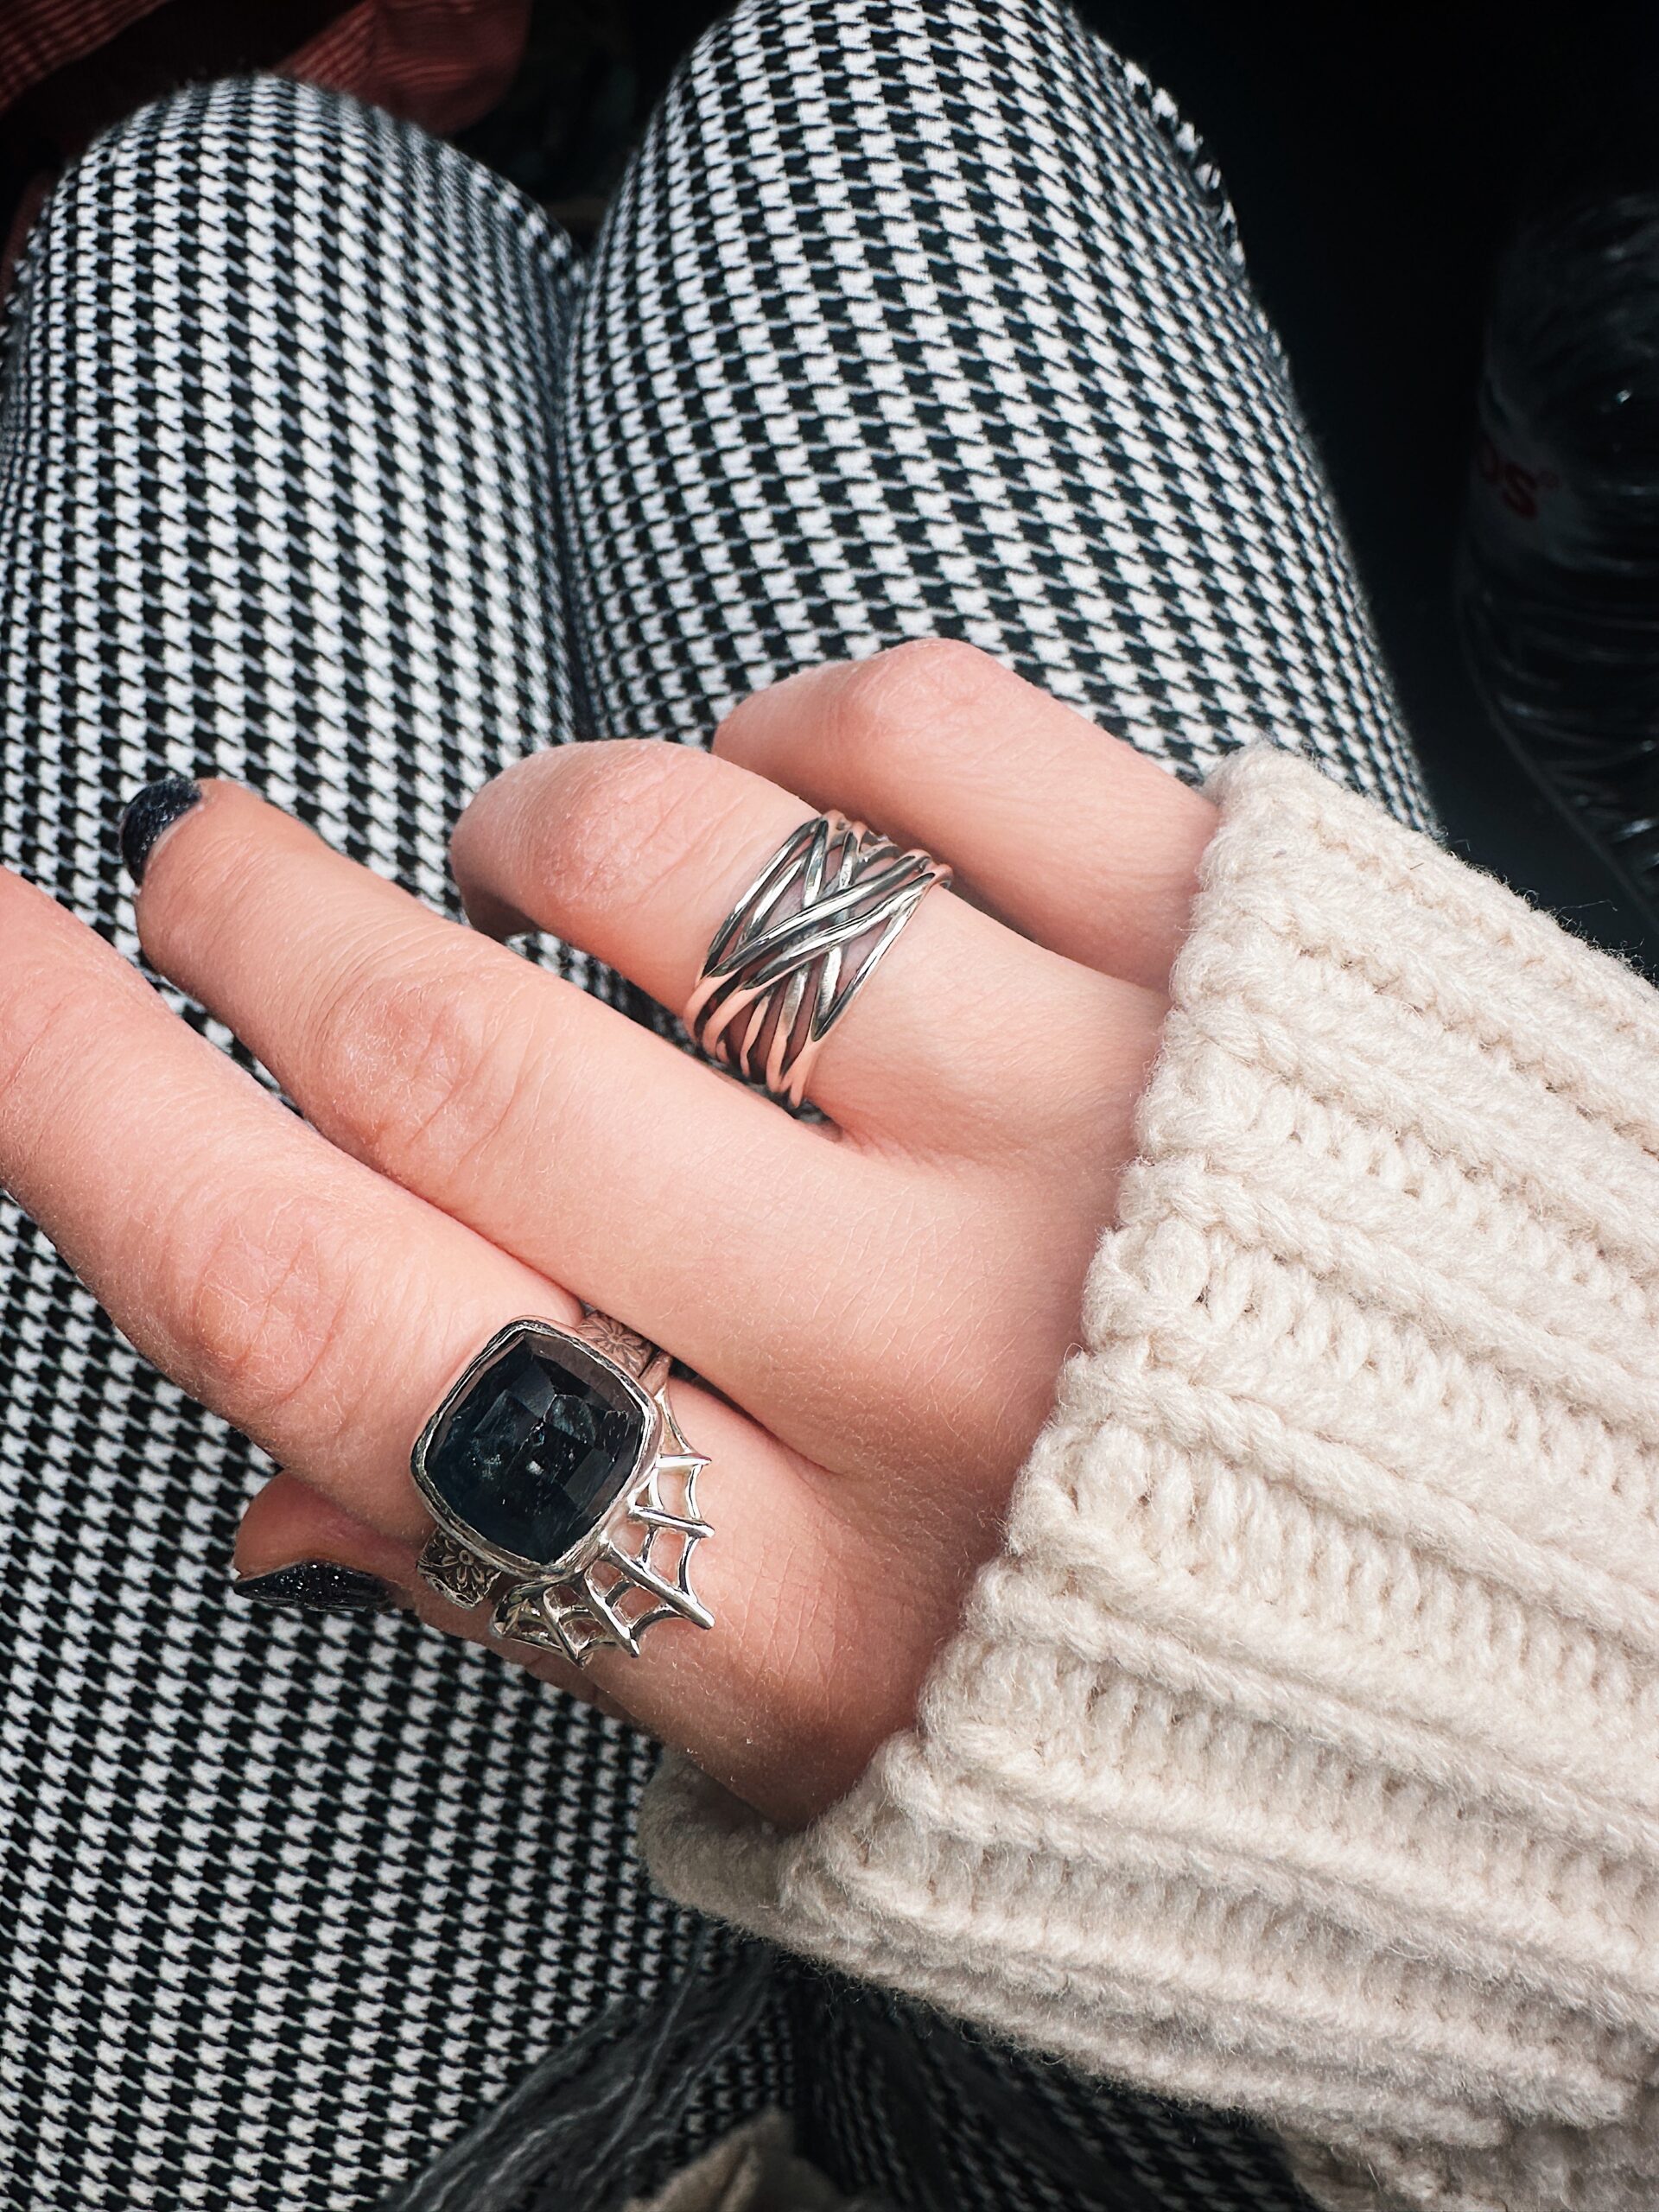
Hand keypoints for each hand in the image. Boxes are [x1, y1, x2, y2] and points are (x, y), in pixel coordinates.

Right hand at [0, 643, 1214, 1825]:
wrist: (1597, 1614)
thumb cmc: (1185, 1692)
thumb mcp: (848, 1751)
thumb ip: (548, 1596)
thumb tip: (265, 1493)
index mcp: (793, 1595)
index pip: (333, 1323)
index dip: (90, 1111)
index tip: (2, 967)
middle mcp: (925, 1349)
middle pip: (454, 1060)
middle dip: (262, 925)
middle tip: (206, 861)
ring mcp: (1094, 1114)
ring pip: (662, 860)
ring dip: (534, 836)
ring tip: (537, 870)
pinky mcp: (1236, 936)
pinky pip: (907, 731)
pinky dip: (779, 732)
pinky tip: (776, 803)